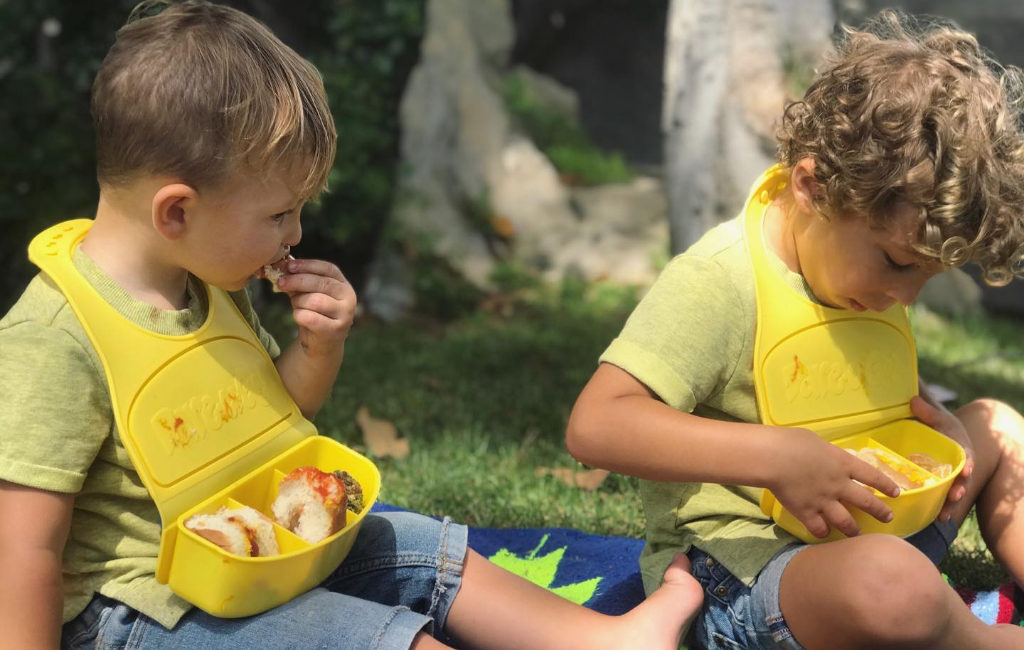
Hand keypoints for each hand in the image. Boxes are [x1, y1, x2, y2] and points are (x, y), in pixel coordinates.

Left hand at [275, 259, 356, 358]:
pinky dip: (299, 315)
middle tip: (280, 282)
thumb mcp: (308, 294)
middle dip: (297, 281)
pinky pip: (310, 318)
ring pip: (314, 301)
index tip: (290, 265)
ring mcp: (345, 315)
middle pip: (321, 283)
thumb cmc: (315, 314)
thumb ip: (299, 281)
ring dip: (298, 302)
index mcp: (344, 285)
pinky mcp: (335, 330)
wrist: (323, 343)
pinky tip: (299, 317)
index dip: (308, 265)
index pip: (328, 268)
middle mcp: (349, 298)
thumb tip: (281, 267)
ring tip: (296, 306)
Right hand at [768, 427, 901, 538]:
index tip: (895, 492)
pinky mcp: (807, 512)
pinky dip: (822, 531)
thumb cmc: (793, 442)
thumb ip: (826, 454)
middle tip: (887, 518)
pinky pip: (819, 528)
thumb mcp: (817, 442)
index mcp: (843, 464)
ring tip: (857, 534)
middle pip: (866, 502)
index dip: (885, 485)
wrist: (776, 458)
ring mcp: (824, 501)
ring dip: (853, 529)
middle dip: (879, 511)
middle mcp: (839, 485)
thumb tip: (825, 457)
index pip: (872, 476)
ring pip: (846, 521)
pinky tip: (823, 532)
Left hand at [910, 395, 974, 522]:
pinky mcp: (941, 486)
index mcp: (961, 447)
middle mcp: (959, 465)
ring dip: (950, 504)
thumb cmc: (938, 425)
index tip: (967, 469)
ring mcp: (951, 478)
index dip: (967, 463)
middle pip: (962, 479)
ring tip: (943, 515)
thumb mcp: (936, 416)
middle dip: (960, 488)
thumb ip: (926, 410)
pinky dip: (940, 509)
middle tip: (956, 495)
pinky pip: (942, 499)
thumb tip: (913, 400)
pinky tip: (935, 519)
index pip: (967, 455)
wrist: (938, 435)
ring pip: (953, 493)